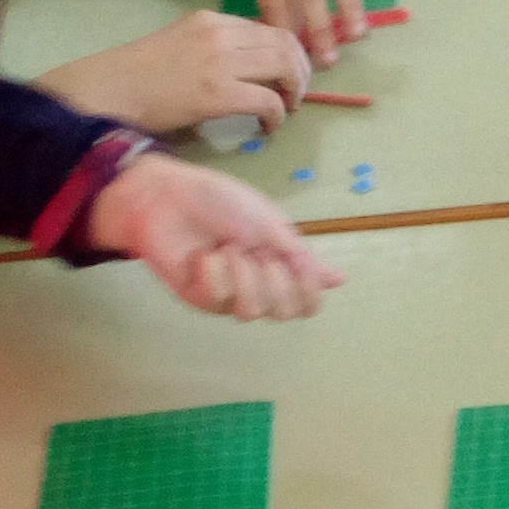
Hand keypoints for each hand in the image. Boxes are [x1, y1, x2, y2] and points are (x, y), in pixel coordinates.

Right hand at [38, 10, 310, 137]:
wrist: (108, 91)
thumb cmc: (138, 75)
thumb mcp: (181, 44)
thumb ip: (216, 48)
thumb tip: (253, 68)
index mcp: (211, 20)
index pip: (269, 28)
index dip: (291, 52)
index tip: (293, 72)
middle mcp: (220, 34)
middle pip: (286, 43)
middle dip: (301, 71)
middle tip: (297, 94)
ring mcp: (220, 62)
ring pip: (285, 67)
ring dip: (294, 91)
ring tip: (287, 108)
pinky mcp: (218, 93)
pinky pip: (269, 100)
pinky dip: (277, 116)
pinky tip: (267, 127)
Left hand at [86, 155, 342, 321]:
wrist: (167, 196)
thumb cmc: (219, 201)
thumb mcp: (270, 223)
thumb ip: (302, 257)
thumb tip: (341, 280)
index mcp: (280, 265)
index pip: (308, 304)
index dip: (308, 291)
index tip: (295, 263)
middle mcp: (259, 285)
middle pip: (286, 312)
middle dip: (276, 280)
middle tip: (258, 253)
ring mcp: (229, 295)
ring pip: (254, 311)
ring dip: (244, 275)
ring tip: (227, 250)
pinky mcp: (200, 298)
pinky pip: (220, 299)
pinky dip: (215, 273)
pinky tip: (204, 256)